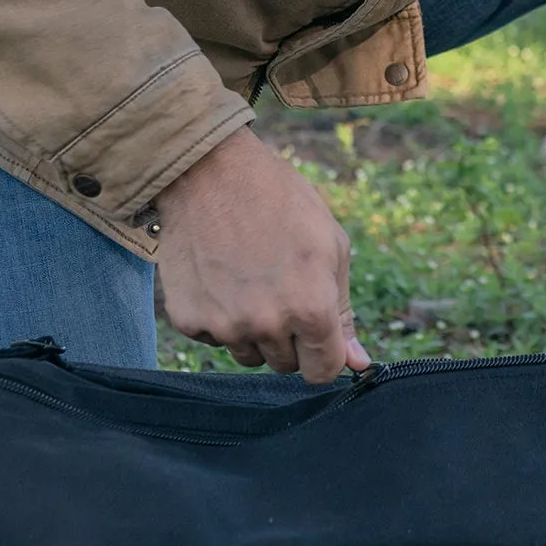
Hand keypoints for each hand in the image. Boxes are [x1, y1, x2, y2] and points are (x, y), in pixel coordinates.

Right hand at [154, 127, 370, 382]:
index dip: (323, 354)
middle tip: (278, 288)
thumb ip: (342, 311)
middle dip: (288, 337)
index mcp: (310, 308)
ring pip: (247, 355)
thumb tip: (357, 363)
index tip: (316, 335)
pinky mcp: (188, 320)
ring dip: (252, 330)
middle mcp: (267, 324)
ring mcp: (223, 324)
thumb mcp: (330, 247)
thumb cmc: (279, 202)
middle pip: (284, 365)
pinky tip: (220, 276)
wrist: (208, 173)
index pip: (322, 372)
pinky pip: (212, 338)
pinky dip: (217, 316)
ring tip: (248, 279)